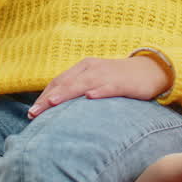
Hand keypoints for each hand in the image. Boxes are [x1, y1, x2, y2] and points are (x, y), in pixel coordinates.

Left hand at [27, 56, 170, 118]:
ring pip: (83, 84)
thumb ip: (78, 90)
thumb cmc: (118, 79)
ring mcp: (106, 74)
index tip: (32, 112)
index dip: (44, 96)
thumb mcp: (95, 81)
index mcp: (83, 68)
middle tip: (34, 113)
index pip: (58, 82)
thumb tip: (57, 108)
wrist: (149, 71)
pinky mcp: (122, 82)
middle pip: (65, 83)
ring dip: (67, 93)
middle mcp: (91, 68)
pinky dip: (99, 91)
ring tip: (52, 103)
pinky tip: (90, 97)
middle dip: (48, 99)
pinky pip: (108, 86)